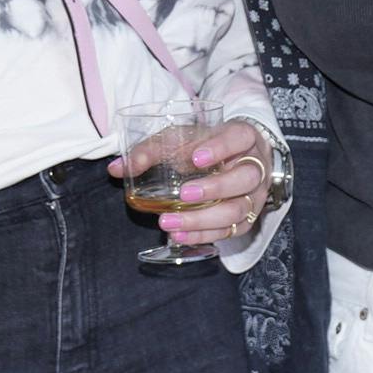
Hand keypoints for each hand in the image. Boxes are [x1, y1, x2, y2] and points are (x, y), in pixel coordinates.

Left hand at [110, 119, 273, 247]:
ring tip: (171, 222)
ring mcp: (255, 194)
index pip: (239, 137)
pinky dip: (204, 234)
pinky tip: (180, 235)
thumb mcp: (181, 138)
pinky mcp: (248, 217)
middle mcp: (256, 166)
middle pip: (245, 178)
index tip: (195, 158)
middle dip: (215, 189)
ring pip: (239, 210)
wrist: (235, 158)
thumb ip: (151, 150)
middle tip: (184, 194)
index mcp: (243, 137)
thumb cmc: (205, 145)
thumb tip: (116, 168)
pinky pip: (232, 231)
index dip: (221, 148)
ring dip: (204, 219)